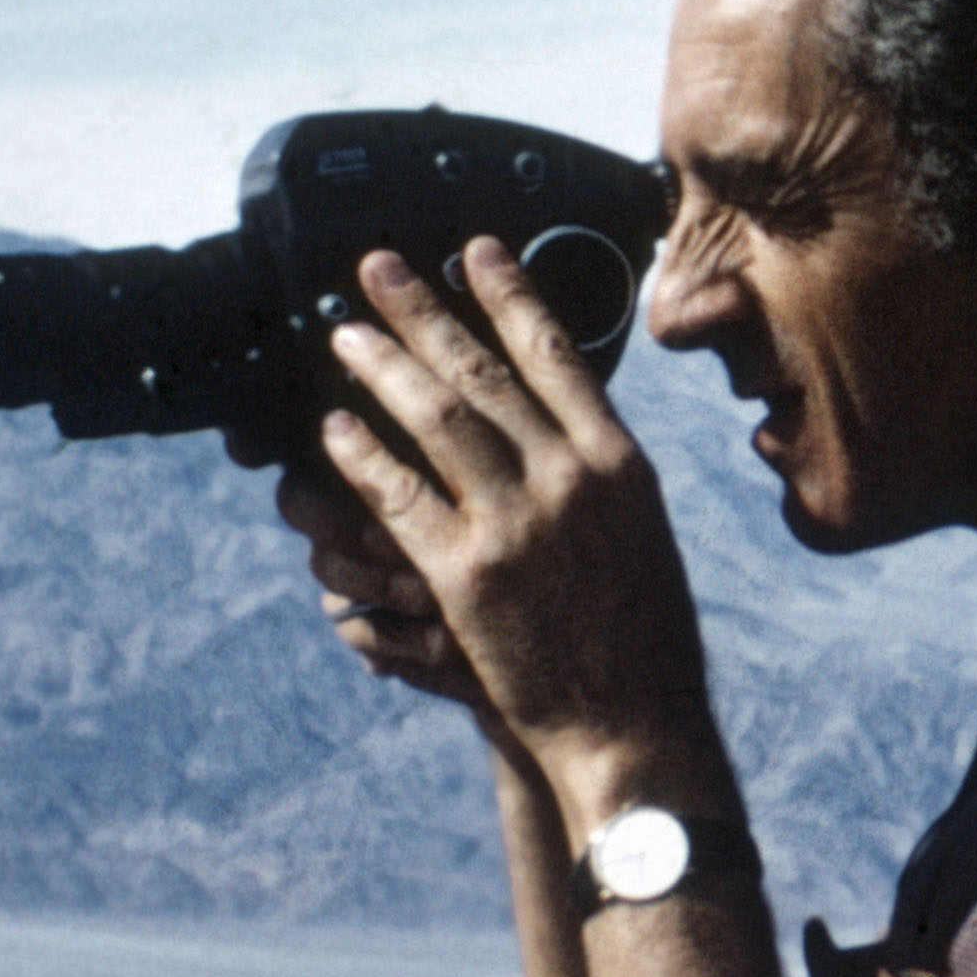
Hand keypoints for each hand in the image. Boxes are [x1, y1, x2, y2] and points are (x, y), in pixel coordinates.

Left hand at [317, 240, 729, 822]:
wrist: (635, 724)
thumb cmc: (642, 638)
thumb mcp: (641, 536)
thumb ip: (597, 475)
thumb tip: (559, 419)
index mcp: (621, 466)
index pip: (559, 356)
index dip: (511, 297)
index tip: (474, 252)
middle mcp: (573, 480)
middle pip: (485, 373)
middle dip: (426, 311)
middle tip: (377, 269)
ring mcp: (519, 525)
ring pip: (437, 420)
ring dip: (384, 367)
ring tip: (344, 335)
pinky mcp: (467, 574)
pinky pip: (401, 497)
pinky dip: (363, 457)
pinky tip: (334, 430)